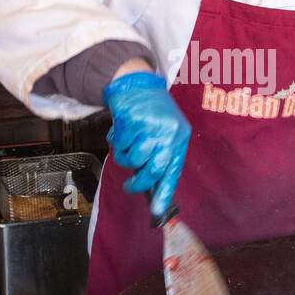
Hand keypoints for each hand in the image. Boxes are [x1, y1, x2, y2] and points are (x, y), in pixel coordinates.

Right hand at [103, 71, 190, 220]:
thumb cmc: (151, 112)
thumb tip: (152, 189)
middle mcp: (168, 132)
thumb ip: (160, 156)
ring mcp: (151, 126)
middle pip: (153, 169)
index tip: (157, 211)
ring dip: (124, 156)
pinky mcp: (132, 120)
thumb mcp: (164, 132)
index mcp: (179, 137)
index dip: (164, 192)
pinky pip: (119, 144)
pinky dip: (116, 141)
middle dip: (139, 183)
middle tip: (129, 186)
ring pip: (133, 158)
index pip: (173, 170)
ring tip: (126, 144)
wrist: (136, 83)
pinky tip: (120, 130)